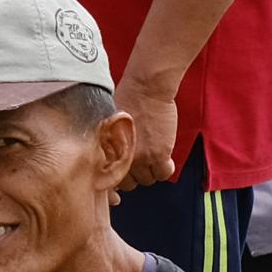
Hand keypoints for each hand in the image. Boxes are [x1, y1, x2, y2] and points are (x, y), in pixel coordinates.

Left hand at [118, 68, 182, 189]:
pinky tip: (163, 157)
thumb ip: (106, 145)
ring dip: (150, 171)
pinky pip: (164, 174)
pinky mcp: (160, 154)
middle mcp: (123, 158)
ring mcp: (142, 158)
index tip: (124, 169)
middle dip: (134, 174)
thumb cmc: (125, 99)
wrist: (145, 87)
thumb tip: (107, 161)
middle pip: (130, 183)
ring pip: (148, 180)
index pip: (111, 180)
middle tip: (139, 160)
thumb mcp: (106, 124)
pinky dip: (165, 169)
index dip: (118, 175)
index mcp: (108, 152)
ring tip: (152, 155)